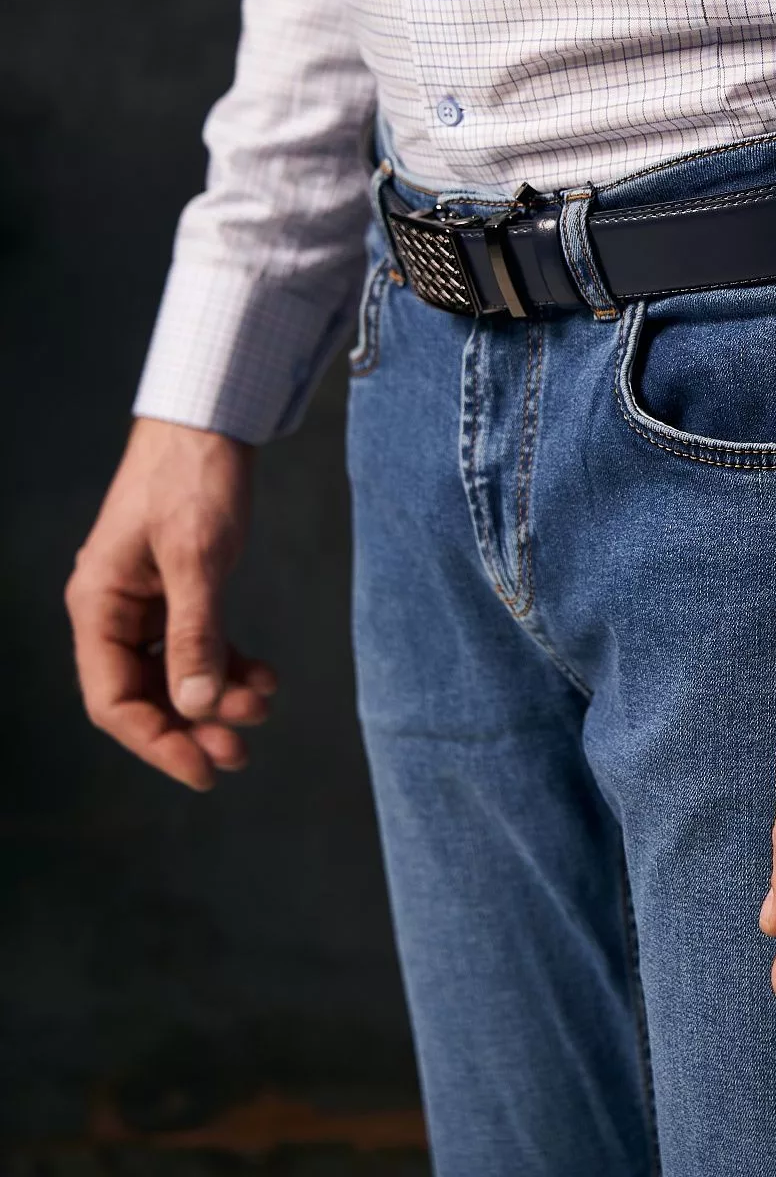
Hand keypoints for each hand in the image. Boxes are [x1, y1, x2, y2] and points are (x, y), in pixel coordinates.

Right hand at [65, 417, 274, 790]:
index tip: (202, 770)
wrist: (210, 418)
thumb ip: (196, 632)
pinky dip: (228, 666)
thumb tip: (196, 706)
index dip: (154, 742)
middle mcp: (114, 608)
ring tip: (262, 710)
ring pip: (175, 673)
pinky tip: (264, 678)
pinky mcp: (179, 588)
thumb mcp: (197, 556)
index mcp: (98, 604)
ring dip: (215, 700)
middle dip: (192, 727)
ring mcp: (146, 600)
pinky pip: (198, 644)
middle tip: (242, 753)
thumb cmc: (193, 478)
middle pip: (143, 694)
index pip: (111, 699)